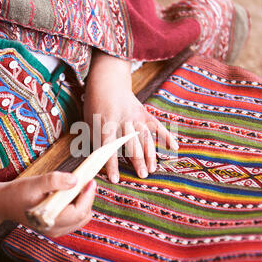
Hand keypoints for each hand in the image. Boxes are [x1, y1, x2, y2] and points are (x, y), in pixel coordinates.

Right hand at [0, 172, 96, 236]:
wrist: (3, 203)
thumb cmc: (17, 193)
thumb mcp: (35, 183)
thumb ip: (55, 181)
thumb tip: (75, 180)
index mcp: (50, 221)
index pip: (78, 212)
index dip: (88, 196)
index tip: (91, 181)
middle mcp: (55, 230)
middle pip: (83, 215)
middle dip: (87, 198)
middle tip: (86, 180)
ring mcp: (56, 231)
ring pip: (81, 218)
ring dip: (83, 201)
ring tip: (78, 186)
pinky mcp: (57, 227)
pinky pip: (75, 218)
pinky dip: (77, 205)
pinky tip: (71, 193)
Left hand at [84, 51, 177, 182]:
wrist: (107, 82)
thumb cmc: (94, 106)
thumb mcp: (88, 122)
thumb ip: (93, 141)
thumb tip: (95, 163)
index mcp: (106, 125)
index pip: (109, 149)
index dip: (112, 165)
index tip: (115, 179)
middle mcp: (123, 121)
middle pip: (132, 144)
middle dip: (138, 161)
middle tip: (143, 176)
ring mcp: (136, 117)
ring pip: (145, 137)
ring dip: (150, 154)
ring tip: (153, 169)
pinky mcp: (145, 114)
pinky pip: (157, 126)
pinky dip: (166, 136)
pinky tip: (173, 148)